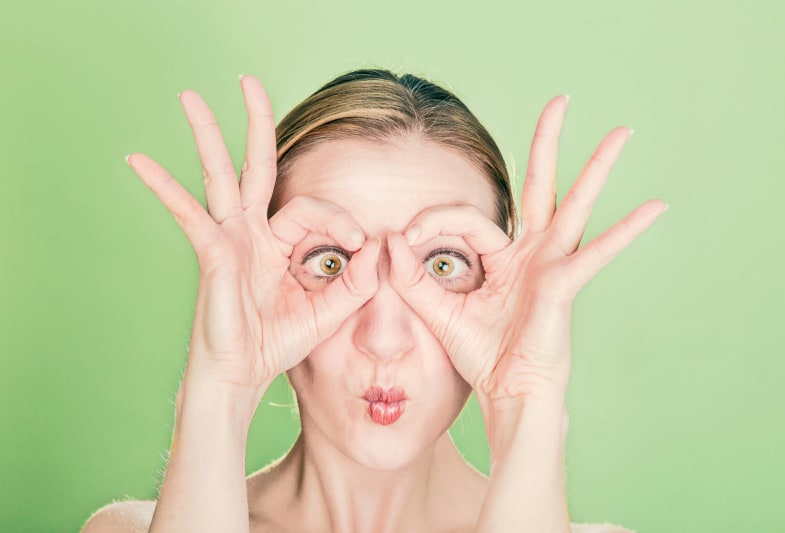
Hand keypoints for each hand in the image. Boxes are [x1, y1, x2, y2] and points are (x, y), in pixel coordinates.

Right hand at [126, 76, 378, 406]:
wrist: (242, 378)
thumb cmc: (278, 344)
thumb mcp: (329, 311)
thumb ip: (356, 282)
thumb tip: (380, 245)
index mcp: (279, 243)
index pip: (311, 208)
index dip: (340, 220)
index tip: (361, 246)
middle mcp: (252, 233)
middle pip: (255, 167)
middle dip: (255, 123)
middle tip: (248, 80)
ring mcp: (229, 241)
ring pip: (219, 176)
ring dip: (207, 135)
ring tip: (189, 97)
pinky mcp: (212, 255)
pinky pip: (190, 216)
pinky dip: (165, 189)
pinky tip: (139, 163)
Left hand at [387, 95, 666, 402]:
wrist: (506, 394)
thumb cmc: (480, 356)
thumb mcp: (438, 311)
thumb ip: (412, 277)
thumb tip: (389, 239)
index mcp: (503, 257)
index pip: (467, 219)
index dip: (433, 221)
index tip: (405, 238)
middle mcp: (532, 253)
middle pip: (540, 186)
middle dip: (547, 143)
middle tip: (560, 100)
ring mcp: (552, 265)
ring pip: (574, 205)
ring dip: (597, 167)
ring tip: (622, 132)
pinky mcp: (563, 284)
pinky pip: (596, 253)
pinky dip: (626, 232)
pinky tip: (655, 207)